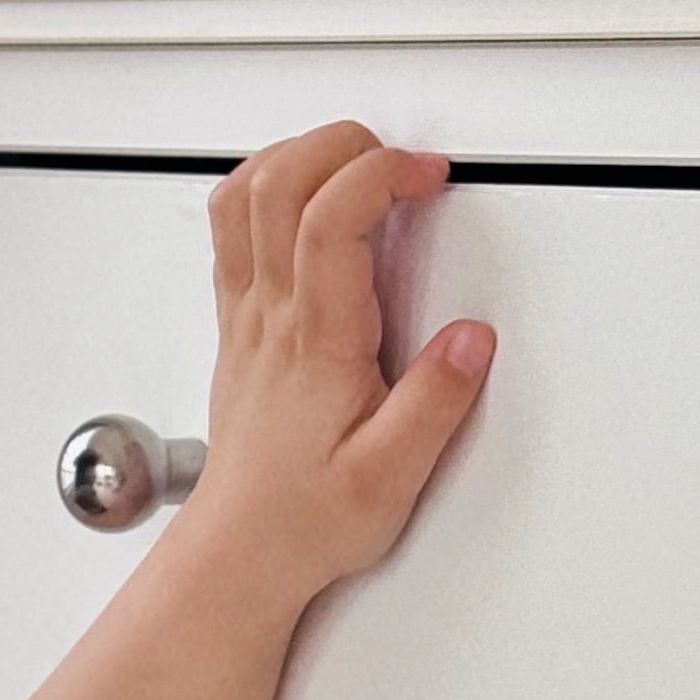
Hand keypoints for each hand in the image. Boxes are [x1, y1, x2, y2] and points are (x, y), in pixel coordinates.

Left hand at [184, 121, 492, 601]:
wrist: (241, 557)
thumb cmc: (304, 523)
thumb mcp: (389, 479)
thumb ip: (433, 406)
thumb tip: (469, 341)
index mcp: (315, 343)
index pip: (330, 218)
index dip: (382, 173)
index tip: (428, 177)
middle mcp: (271, 319)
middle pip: (276, 183)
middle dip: (341, 143)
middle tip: (397, 161)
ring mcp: (247, 319)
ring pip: (240, 199)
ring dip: (296, 157)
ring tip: (354, 164)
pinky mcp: (239, 330)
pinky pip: (230, 234)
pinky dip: (265, 190)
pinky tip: (302, 200)